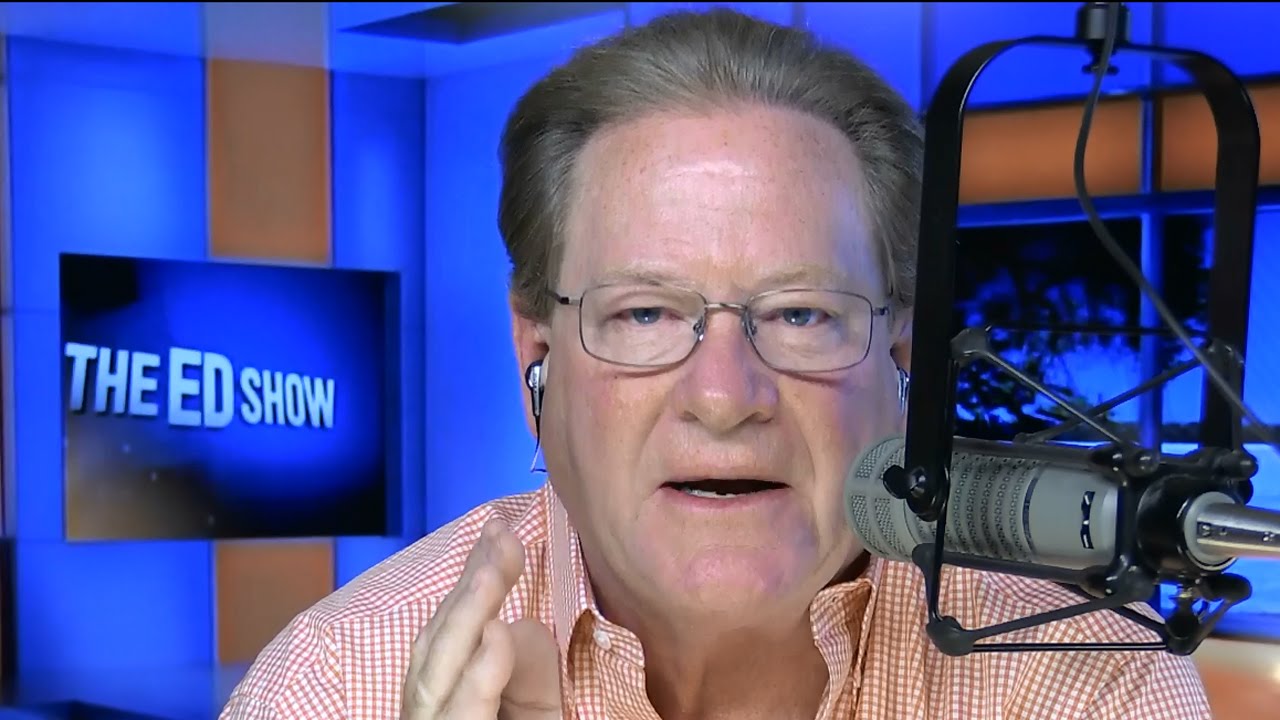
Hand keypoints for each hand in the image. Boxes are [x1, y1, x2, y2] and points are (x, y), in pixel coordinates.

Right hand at [402, 518, 563, 719]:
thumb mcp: (542, 712)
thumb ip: (534, 674)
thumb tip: (516, 622)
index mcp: (451, 693)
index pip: (454, 628)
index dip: (472, 578)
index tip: (498, 530)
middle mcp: (433, 708)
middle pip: (440, 640)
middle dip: (469, 584)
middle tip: (500, 533)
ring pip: (436, 670)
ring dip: (465, 617)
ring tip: (492, 572)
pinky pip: (458, 714)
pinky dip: (478, 674)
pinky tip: (497, 634)